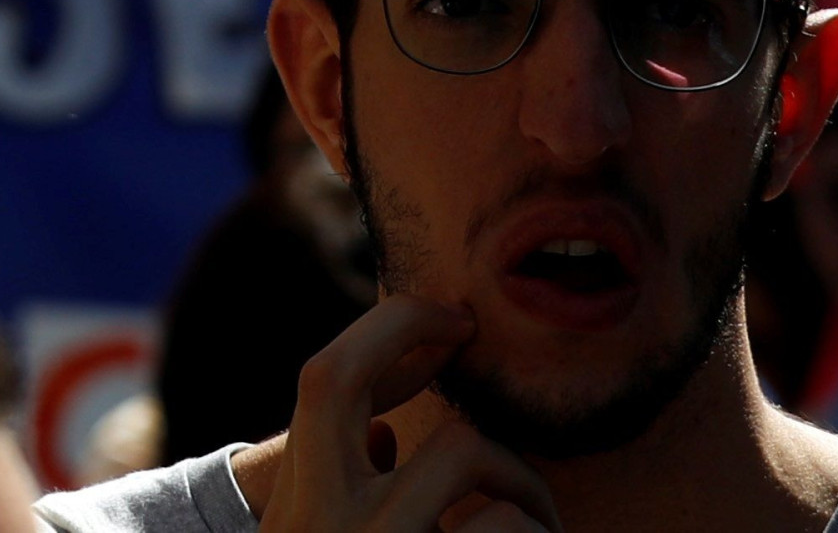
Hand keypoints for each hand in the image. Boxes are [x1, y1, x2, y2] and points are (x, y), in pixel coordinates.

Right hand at [262, 301, 555, 532]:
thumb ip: (347, 486)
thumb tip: (383, 429)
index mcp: (299, 505)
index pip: (324, 385)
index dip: (387, 332)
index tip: (445, 324)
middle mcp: (325, 521)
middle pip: (339, 376)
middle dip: (409, 328)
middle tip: (465, 328)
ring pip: (465, 448)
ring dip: (521, 479)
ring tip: (538, 518)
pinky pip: (507, 523)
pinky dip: (535, 528)